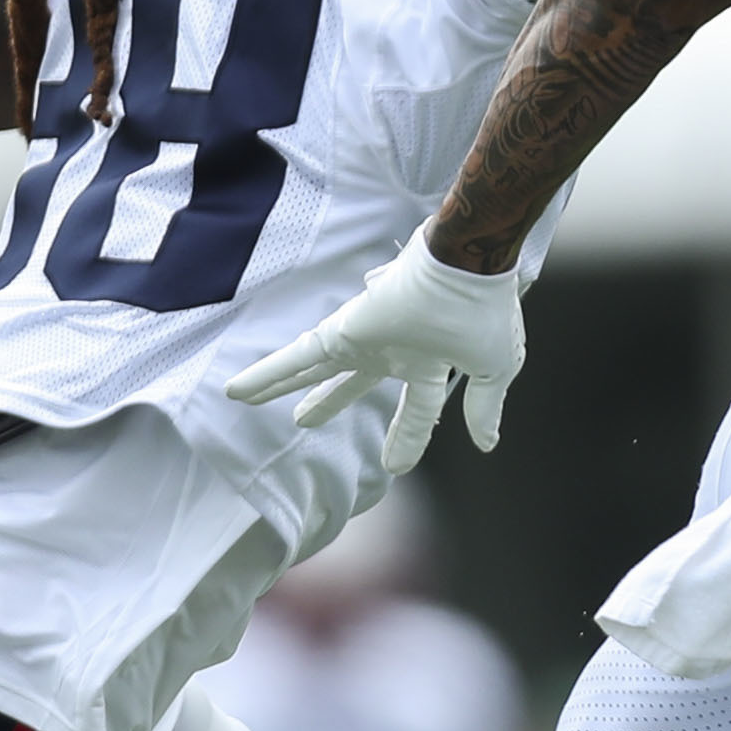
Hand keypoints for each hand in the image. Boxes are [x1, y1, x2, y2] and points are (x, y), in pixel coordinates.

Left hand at [221, 233, 528, 473]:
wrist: (468, 265)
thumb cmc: (484, 312)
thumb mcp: (494, 369)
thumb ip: (485, 406)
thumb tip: (488, 443)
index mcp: (427, 361)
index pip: (415, 408)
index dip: (407, 437)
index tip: (395, 465)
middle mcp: (390, 350)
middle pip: (350, 382)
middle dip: (329, 400)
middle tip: (304, 419)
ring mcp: (362, 340)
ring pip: (312, 368)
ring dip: (281, 384)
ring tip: (245, 397)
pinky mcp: (341, 332)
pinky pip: (296, 358)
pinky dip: (266, 375)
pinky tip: (237, 392)